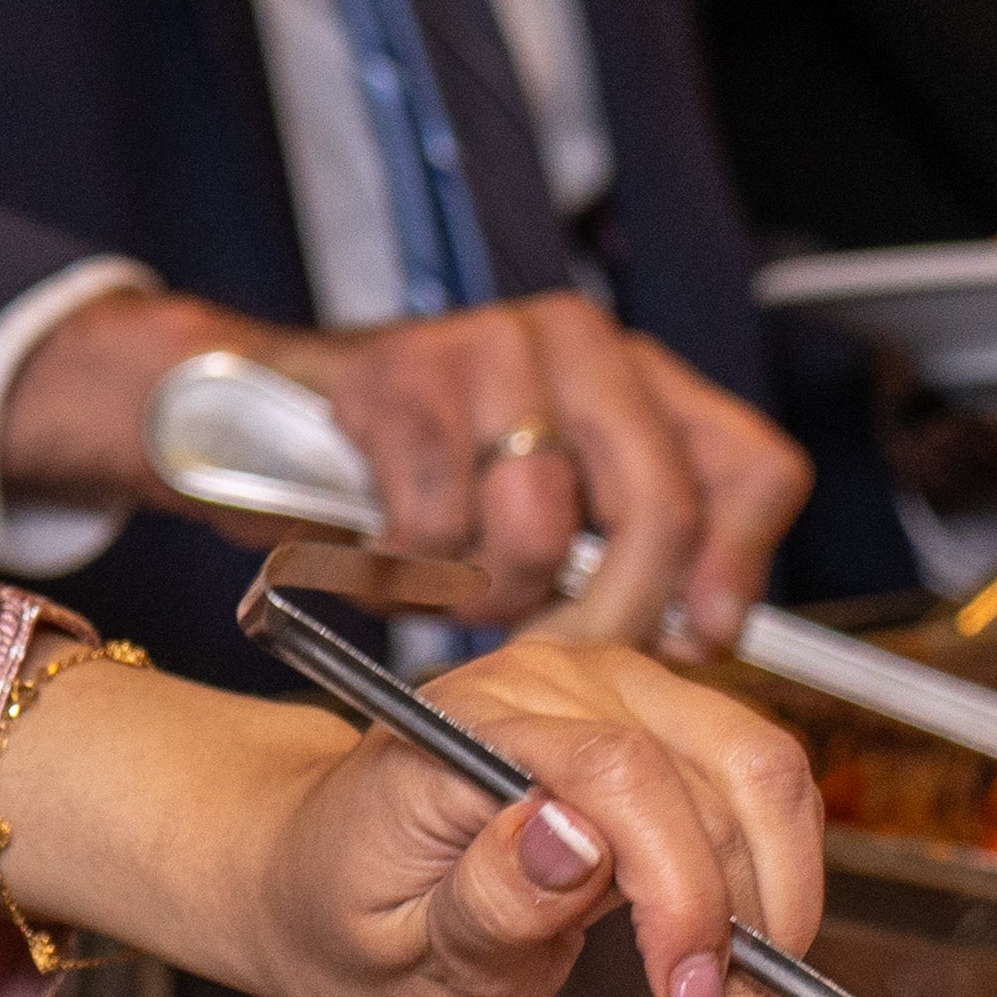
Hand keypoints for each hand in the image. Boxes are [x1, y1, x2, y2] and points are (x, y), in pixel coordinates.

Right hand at [0, 280, 803, 651]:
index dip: (738, 564)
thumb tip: (702, 628)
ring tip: (452, 581)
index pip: (749, 464)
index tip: (703, 634)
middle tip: (570, 653)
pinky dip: (409, 562)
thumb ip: (625, 546)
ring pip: (541, 521)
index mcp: (634, 372)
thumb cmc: (407, 469)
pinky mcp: (399, 376)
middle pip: (658, 504)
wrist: (246, 410)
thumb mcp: (541, 500)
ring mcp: (489, 349)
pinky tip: (388, 547)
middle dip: (616, 607)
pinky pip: (436, 519)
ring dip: (491, 586)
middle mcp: (578, 342)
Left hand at [0, 633, 827, 996]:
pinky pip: (763, 795)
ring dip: (776, 917)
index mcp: (459, 727)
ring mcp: (616, 692)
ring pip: (764, 784)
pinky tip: (739, 977)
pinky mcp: (662, 724)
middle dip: (738, 931)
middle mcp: (547, 685)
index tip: (684, 991)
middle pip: (712, 781)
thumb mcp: (390, 951)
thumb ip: (484, 902)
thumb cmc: (343, 911)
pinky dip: (776, 892)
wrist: (318, 876)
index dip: (678, 887)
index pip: (614, 774)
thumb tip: (569, 839)